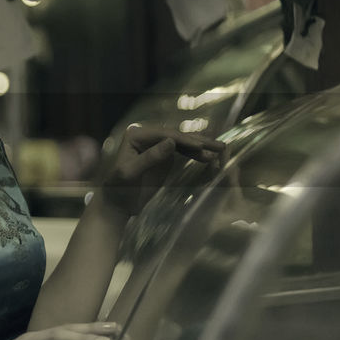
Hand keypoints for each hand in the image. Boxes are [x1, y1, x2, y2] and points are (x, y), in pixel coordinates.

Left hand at [99, 124, 225, 216]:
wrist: (117, 204)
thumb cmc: (118, 189)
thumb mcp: (130, 173)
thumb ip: (150, 158)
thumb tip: (171, 142)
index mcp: (136, 135)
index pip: (164, 135)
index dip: (184, 140)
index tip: (201, 146)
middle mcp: (146, 136)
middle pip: (176, 137)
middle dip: (199, 141)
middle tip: (220, 146)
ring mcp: (156, 145)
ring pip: (182, 143)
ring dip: (201, 146)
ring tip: (221, 149)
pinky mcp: (164, 156)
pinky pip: (183, 152)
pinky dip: (196, 153)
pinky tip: (211, 155)